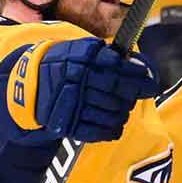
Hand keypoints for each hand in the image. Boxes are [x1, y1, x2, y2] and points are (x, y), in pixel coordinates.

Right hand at [11, 38, 160, 142]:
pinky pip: (100, 132)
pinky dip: (113, 129)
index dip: (138, 78)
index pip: (118, 70)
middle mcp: (76, 81)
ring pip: (113, 113)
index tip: (150, 82)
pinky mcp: (68, 125)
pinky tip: (115, 123)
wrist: (31, 83)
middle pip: (118, 93)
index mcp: (82, 60)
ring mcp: (72, 105)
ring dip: (124, 112)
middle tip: (139, 93)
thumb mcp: (83, 50)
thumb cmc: (66, 64)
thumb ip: (110, 56)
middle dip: (133, 95)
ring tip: (123, 108)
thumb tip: (143, 67)